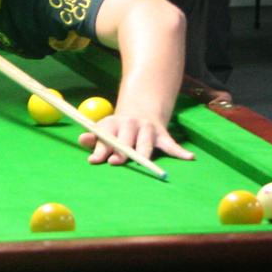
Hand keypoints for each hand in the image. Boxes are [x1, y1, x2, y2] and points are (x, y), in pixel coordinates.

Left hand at [77, 112, 195, 165]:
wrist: (142, 108)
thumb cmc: (118, 128)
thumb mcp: (104, 129)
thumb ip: (94, 138)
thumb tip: (82, 140)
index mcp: (114, 123)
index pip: (106, 136)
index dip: (101, 149)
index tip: (95, 160)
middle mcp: (131, 124)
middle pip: (126, 139)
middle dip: (121, 151)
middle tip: (116, 162)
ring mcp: (148, 129)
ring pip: (146, 142)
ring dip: (144, 153)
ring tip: (143, 163)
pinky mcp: (162, 135)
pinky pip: (171, 144)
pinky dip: (180, 151)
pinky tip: (189, 157)